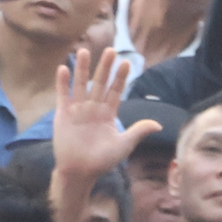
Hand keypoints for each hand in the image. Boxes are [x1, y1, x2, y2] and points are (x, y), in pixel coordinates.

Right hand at [52, 48, 156, 179]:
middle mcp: (93, 108)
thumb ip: (138, 131)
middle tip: (111, 50)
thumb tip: (159, 124)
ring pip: (80, 84)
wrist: (80, 172)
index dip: (120, 77)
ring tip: (83, 51)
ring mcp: (78, 110)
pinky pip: (63, 95)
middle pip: (100, 83)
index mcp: (108, 113)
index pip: (116, 91)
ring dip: (82, 68)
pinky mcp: (63, 114)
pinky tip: (64, 68)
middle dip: (105, 67)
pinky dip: (62, 83)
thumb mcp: (123, 145)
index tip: (126, 62)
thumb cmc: (102, 160)